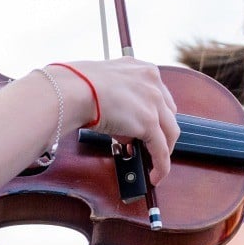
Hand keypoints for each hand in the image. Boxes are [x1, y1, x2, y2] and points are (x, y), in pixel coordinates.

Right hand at [49, 57, 179, 184]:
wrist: (74, 89)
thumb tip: (118, 125)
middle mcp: (153, 83)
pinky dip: (160, 165)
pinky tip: (155, 175)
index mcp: (143, 69)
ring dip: (163, 150)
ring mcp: (153, 102)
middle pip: (168, 114)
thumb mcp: (106, 84)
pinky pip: (161, 150)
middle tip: (146, 144)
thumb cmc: (77, 84)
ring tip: (154, 164)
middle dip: (160, 131)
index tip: (148, 125)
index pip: (159, 95)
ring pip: (169, 133)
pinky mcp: (149, 122)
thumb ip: (117, 99)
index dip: (155, 114)